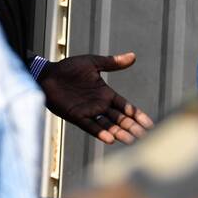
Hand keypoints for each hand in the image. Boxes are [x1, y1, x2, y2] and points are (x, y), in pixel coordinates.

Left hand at [38, 52, 154, 145]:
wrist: (47, 75)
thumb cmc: (68, 68)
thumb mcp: (92, 63)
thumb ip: (112, 62)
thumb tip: (133, 56)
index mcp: (105, 93)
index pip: (125, 106)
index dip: (137, 115)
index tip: (150, 124)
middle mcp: (99, 105)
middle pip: (120, 119)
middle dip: (133, 127)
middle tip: (146, 137)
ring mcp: (88, 112)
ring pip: (108, 125)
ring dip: (120, 133)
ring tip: (132, 141)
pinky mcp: (76, 116)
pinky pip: (90, 126)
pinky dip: (100, 133)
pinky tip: (110, 139)